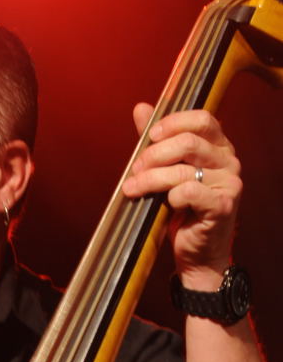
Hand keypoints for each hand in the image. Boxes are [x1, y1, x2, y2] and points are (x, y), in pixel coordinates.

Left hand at [122, 104, 241, 285]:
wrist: (197, 253)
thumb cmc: (182, 212)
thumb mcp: (168, 172)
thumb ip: (157, 141)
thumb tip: (140, 108)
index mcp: (219, 147)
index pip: (202, 119)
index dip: (174, 123)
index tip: (150, 136)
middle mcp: (229, 160)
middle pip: (188, 143)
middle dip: (154, 155)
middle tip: (135, 169)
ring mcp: (230, 183)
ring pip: (184, 169)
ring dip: (151, 179)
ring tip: (132, 189)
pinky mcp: (223, 205)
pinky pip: (190, 192)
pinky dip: (171, 197)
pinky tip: (166, 205)